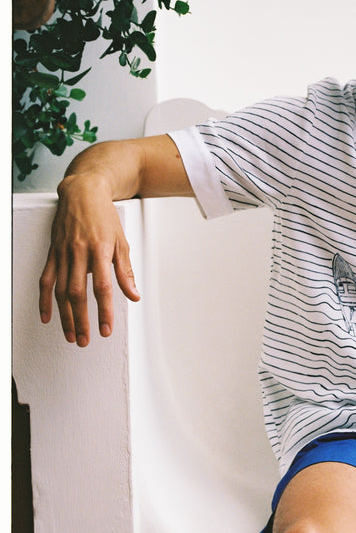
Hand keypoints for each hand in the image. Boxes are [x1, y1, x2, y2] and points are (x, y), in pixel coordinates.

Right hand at [39, 173, 140, 346]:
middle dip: (81, 321)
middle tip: (85, 340)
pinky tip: (47, 317)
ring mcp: (63, 253)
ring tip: (71, 335)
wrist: (83, 192)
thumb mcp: (122, 241)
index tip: (106, 329)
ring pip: (60, 291)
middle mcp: (79, 253)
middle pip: (78, 294)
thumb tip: (134, 295)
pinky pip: (46, 280)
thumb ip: (125, 271)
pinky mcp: (53, 253)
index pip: (103, 288)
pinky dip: (44, 300)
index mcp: (100, 250)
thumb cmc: (104, 216)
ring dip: (65, 316)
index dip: (104, 311)